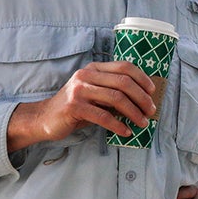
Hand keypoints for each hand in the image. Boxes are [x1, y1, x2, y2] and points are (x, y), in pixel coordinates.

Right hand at [6, 61, 160, 150]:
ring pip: (116, 99)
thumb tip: (143, 99)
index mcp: (94, 68)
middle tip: (151, 111)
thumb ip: (113, 91)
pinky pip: (103, 116)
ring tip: (142, 123)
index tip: (152, 92)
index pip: (124, 67)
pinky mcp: (74, 107)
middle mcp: (86, 75)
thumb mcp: (95, 94)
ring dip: (134, 113)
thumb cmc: (76, 107)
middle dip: (142, 98)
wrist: (45, 118)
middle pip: (123, 82)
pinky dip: (118, 125)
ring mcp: (79, 90)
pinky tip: (126, 131)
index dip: (142, 78)